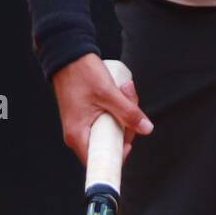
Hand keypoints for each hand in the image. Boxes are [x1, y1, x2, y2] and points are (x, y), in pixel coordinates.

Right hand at [51, 52, 152, 166]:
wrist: (68, 55)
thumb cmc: (83, 74)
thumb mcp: (108, 93)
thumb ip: (128, 112)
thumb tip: (146, 129)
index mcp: (78, 135)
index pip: (100, 159)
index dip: (118, 153)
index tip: (130, 138)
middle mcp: (77, 134)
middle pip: (108, 142)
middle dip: (126, 123)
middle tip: (130, 97)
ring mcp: (81, 124)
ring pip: (110, 128)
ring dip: (122, 110)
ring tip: (125, 88)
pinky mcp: (85, 115)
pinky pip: (105, 118)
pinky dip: (115, 107)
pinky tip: (120, 90)